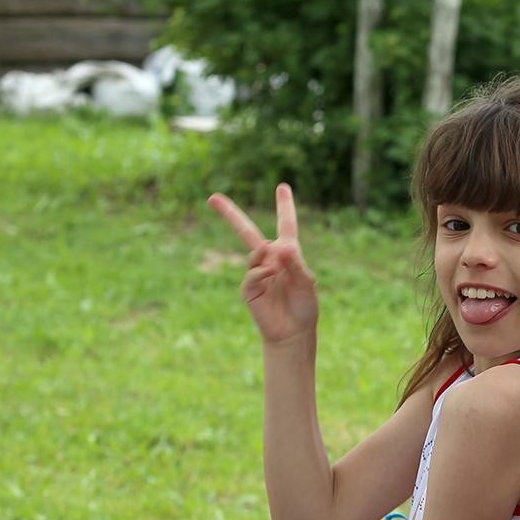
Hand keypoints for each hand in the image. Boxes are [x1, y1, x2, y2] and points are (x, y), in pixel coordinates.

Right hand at [208, 183, 319, 345]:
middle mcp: (269, 259)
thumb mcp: (307, 283)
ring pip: (254, 253)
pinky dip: (262, 273)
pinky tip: (271, 277)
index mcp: (287, 254)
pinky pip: (253, 273)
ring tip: (277, 270)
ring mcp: (256, 272)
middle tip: (212, 198)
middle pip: (246, 231)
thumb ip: (296, 264)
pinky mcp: (248, 288)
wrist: (293, 332)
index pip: (286, 225)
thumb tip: (281, 246)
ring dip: (266, 257)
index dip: (284, 206)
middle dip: (230, 214)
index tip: (282, 186)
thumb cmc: (304, 307)